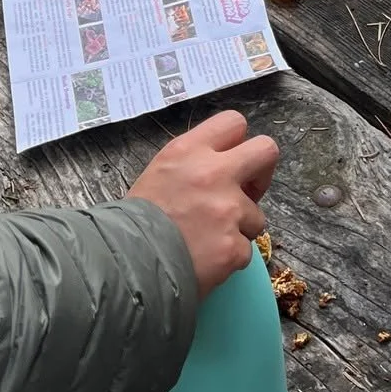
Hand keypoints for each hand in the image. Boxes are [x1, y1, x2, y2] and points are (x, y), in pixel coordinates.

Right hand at [128, 110, 279, 297]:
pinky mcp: (234, 247)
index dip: (238, 142)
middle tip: (247, 192)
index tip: (232, 161)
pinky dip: (229, 259)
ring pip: (256, 215)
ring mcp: (228, 211)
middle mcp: (214, 173)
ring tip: (209, 241)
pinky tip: (206, 262)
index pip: (234, 123)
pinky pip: (244, 250)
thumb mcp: (160, 173)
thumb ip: (192, 163)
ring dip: (239, 228)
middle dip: (262, 172)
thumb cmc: (134, 222)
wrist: (124, 268)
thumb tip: (221, 166)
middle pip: (266, 151)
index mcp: (190, 150)